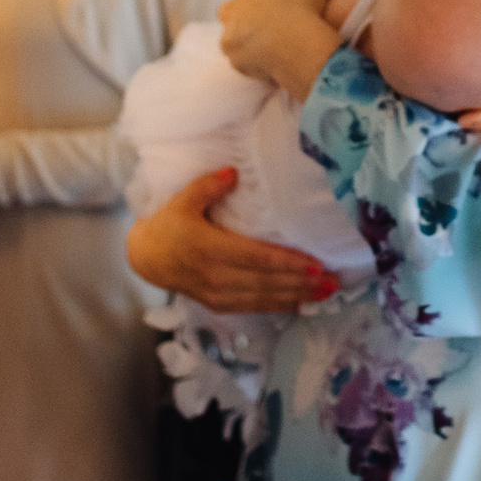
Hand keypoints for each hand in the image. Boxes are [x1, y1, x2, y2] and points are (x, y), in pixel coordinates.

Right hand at [126, 168, 337, 313]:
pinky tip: (301, 303)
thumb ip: (207, 186)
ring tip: (326, 293)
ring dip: (297, 297)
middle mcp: (215, 276)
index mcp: (208, 248)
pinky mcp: (218, 306)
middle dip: (302, 284)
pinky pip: (254, 308)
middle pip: (266, 282)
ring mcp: (217, 295)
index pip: (256, 258)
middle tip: (333, 281)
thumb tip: (232, 172)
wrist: (147, 259)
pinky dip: (279, 306)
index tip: (316, 263)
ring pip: (264, 299)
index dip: (287, 263)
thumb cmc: (169, 226)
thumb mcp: (182, 201)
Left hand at [219, 0, 349, 100]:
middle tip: (274, 26)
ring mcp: (229, 32)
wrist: (297, 45)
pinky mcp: (232, 55)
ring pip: (234, 34)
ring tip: (272, 46)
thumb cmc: (304, 10)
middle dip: (249, 15)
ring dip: (247, 38)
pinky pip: (239, 57)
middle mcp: (232, 4)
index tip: (286, 5)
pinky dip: (251, 59)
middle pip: (236, 8)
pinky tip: (269, 60)